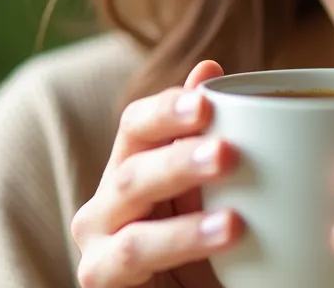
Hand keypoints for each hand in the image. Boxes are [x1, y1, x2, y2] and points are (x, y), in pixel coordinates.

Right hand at [72, 61, 242, 287]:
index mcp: (132, 167)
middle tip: (227, 153)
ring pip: (132, 221)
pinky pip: (134, 258)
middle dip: (179, 157)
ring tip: (235, 220)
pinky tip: (222, 240)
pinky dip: (178, 246)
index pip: (138, 124)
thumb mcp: (213, 190)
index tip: (209, 100)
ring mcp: (98, 244)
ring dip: (183, 218)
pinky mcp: (101, 279)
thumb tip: (210, 67)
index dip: (168, 109)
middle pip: (132, 167)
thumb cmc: (202, 248)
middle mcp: (106, 202)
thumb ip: (209, 134)